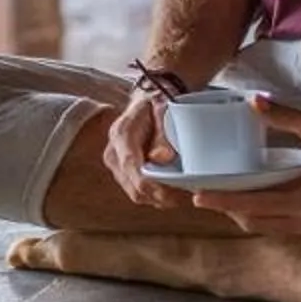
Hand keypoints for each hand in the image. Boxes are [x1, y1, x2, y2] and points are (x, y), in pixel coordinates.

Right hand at [100, 85, 192, 209]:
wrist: (147, 103)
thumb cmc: (157, 103)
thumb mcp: (164, 109)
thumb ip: (163, 134)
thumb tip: (164, 158)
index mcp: (121, 134)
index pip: (132, 166)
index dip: (152, 184)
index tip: (174, 192)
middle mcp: (113, 152)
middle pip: (135, 188)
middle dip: (161, 196)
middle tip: (187, 194)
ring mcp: (116, 165)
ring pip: (138, 194)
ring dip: (161, 198)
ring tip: (183, 191)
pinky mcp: (123, 174)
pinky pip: (140, 193)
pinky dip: (157, 195)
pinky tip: (173, 188)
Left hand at [187, 97, 300, 239]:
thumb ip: (283, 116)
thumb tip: (253, 102)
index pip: (255, 205)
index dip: (223, 200)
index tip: (197, 196)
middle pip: (255, 222)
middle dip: (227, 209)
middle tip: (201, 194)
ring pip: (267, 226)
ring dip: (242, 213)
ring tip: (217, 195)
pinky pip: (280, 224)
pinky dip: (260, 213)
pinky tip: (245, 198)